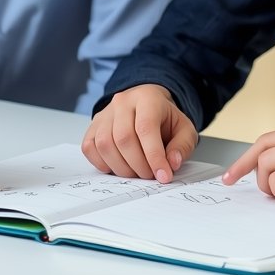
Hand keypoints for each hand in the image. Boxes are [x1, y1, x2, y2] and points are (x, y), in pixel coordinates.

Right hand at [82, 84, 197, 183]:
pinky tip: (119, 165)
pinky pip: (90, 147)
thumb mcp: (184, 129)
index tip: (163, 176)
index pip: (146, 128)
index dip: (154, 156)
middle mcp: (122, 102)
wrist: (147, 105)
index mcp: (147, 98)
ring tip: (137, 172)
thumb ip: (182, 146)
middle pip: (124, 138)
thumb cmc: (165, 119)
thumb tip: (172, 163)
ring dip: (121, 167)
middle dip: (139, 165)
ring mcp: (105, 113)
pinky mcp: (94, 125)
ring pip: (105, 144)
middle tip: (151, 175)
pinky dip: (102, 163)